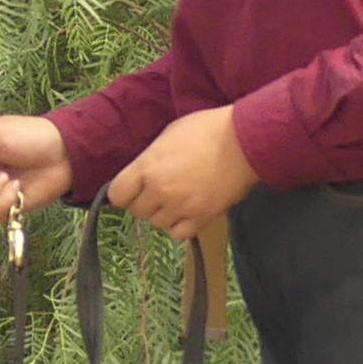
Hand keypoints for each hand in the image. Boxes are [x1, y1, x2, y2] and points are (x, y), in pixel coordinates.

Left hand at [104, 105, 256, 242]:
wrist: (246, 140)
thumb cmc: (207, 130)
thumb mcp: (167, 136)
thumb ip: (148, 161)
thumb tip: (138, 176)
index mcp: (147, 166)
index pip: (116, 195)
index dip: (124, 192)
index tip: (133, 189)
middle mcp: (159, 189)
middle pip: (137, 211)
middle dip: (146, 201)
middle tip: (162, 190)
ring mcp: (180, 205)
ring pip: (157, 223)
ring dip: (165, 214)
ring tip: (180, 197)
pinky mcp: (202, 217)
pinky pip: (179, 234)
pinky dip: (182, 226)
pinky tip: (190, 210)